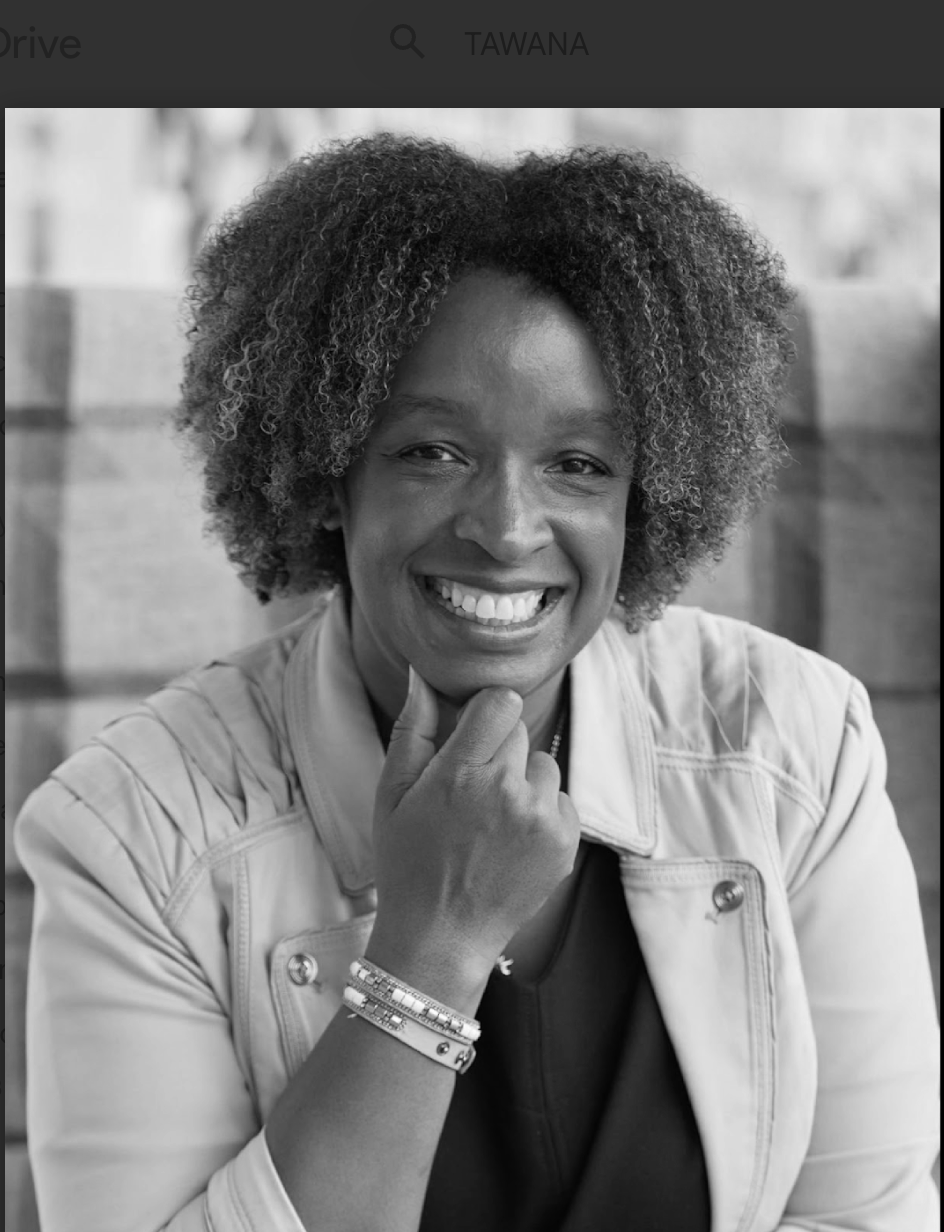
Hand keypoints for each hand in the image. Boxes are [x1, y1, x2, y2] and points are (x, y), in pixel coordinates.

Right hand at [366, 666, 580, 990]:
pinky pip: (562, 801)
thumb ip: (411, 730)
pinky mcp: (565, 844)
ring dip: (523, 782)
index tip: (473, 732)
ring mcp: (541, 819)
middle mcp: (507, 790)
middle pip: (519, 733)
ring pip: (543, 766)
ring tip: (492, 820)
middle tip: (471, 791)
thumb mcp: (392, 796)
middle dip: (498, 751)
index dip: (486, 712)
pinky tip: (512, 841)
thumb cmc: (408, 864)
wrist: (441, 937)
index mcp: (460, 773)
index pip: (500, 703)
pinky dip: (543, 814)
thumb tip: (421, 676)